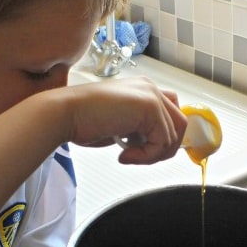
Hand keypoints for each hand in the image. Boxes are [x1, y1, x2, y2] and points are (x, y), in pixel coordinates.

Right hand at [61, 77, 186, 163]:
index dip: (163, 136)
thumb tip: (156, 145)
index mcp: (143, 89)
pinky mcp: (150, 108)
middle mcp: (150, 88)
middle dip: (164, 147)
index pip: (172, 113)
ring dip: (152, 155)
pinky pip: (162, 142)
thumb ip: (140, 129)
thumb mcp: (120, 124)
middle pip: (180, 123)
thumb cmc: (84, 120)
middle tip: (140, 157)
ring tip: (128, 155)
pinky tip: (124, 154)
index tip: (144, 151)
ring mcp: (152, 96)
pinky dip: (146, 156)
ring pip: (173, 136)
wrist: (66, 113)